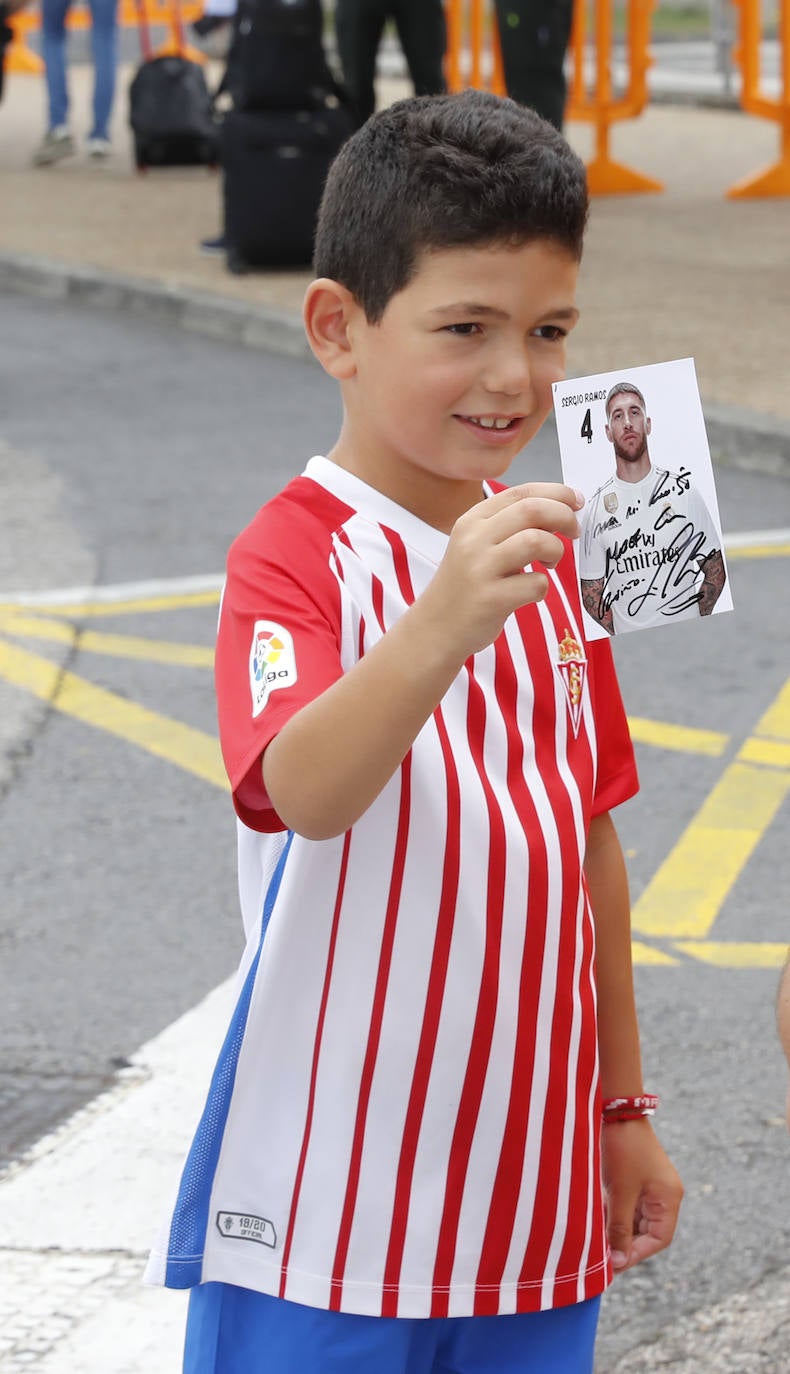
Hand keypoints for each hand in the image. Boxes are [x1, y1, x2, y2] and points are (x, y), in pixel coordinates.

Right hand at [421, 483, 583, 660]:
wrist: (436, 627)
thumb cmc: (468, 585)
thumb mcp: (479, 545)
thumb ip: (511, 526)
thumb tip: (560, 510)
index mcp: (472, 520)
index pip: (521, 492)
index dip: (557, 493)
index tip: (576, 501)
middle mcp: (473, 539)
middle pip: (532, 510)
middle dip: (564, 516)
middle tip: (573, 531)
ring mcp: (480, 569)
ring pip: (535, 541)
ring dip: (556, 550)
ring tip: (550, 564)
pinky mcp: (490, 599)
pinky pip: (535, 584)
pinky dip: (542, 587)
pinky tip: (531, 592)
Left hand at [601, 1118, 683, 1272]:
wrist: (616, 1109)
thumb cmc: (623, 1150)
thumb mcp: (620, 1192)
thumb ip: (620, 1228)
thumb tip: (619, 1261)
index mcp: (669, 1199)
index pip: (659, 1239)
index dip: (637, 1254)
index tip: (615, 1263)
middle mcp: (664, 1195)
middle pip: (647, 1231)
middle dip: (625, 1243)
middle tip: (602, 1255)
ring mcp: (651, 1186)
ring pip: (635, 1219)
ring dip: (617, 1228)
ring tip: (597, 1238)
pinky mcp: (636, 1178)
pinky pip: (628, 1204)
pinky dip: (613, 1213)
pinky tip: (596, 1217)